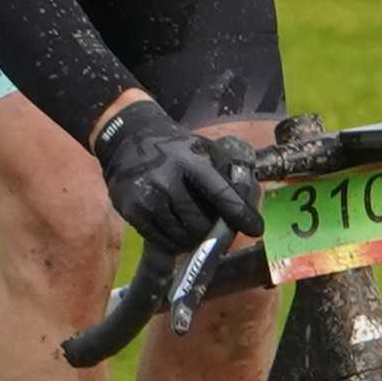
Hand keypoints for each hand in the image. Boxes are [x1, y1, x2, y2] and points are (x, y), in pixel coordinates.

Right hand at [91, 95, 261, 257]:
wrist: (126, 138)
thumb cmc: (172, 147)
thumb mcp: (200, 148)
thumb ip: (224, 172)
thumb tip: (247, 203)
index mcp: (191, 160)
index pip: (221, 194)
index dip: (240, 215)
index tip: (256, 229)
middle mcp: (168, 179)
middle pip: (201, 224)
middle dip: (212, 231)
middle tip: (213, 228)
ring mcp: (148, 197)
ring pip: (182, 237)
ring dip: (192, 239)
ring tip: (192, 228)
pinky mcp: (132, 211)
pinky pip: (161, 240)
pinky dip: (172, 242)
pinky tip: (174, 229)